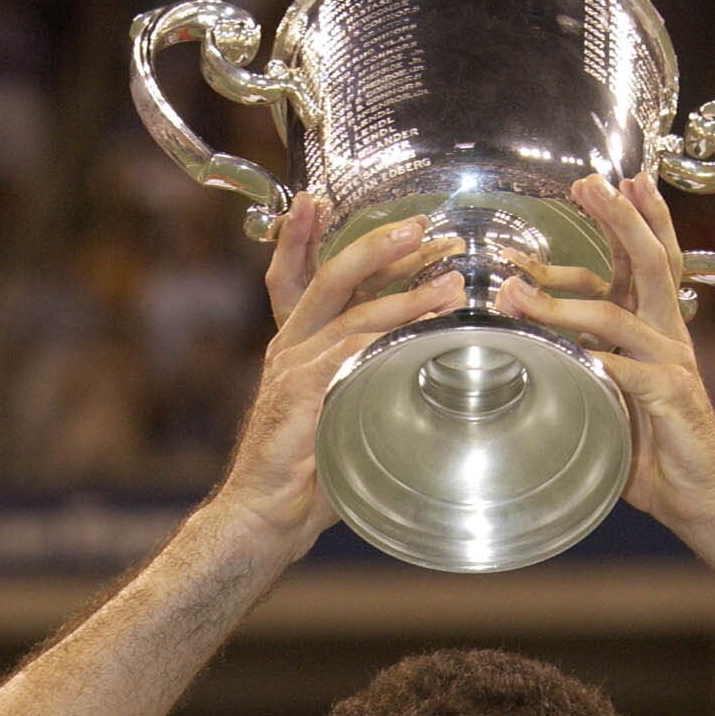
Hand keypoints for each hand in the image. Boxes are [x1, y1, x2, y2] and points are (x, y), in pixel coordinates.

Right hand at [214, 194, 464, 553]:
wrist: (264, 515)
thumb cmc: (306, 477)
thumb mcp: (340, 420)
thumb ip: (369, 390)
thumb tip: (425, 377)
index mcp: (295, 347)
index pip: (300, 277)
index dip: (304, 236)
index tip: (317, 200)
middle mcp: (290, 348)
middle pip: (332, 277)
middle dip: (377, 246)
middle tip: (421, 226)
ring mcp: (293, 367)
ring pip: (357, 314)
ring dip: (408, 295)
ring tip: (451, 284)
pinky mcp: (302, 391)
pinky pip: (353, 351)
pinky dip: (393, 335)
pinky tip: (426, 328)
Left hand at [494, 172, 714, 535]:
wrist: (698, 495)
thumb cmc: (651, 447)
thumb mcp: (610, 394)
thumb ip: (583, 365)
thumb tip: (530, 348)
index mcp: (654, 328)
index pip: (640, 260)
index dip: (617, 222)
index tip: (587, 186)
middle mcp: (667, 335)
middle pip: (649, 261)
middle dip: (619, 218)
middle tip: (588, 182)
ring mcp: (672, 363)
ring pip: (617, 315)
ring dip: (562, 300)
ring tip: (518, 291)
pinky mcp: (672, 396)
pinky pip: (627, 372)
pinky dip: (596, 361)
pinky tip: (567, 354)